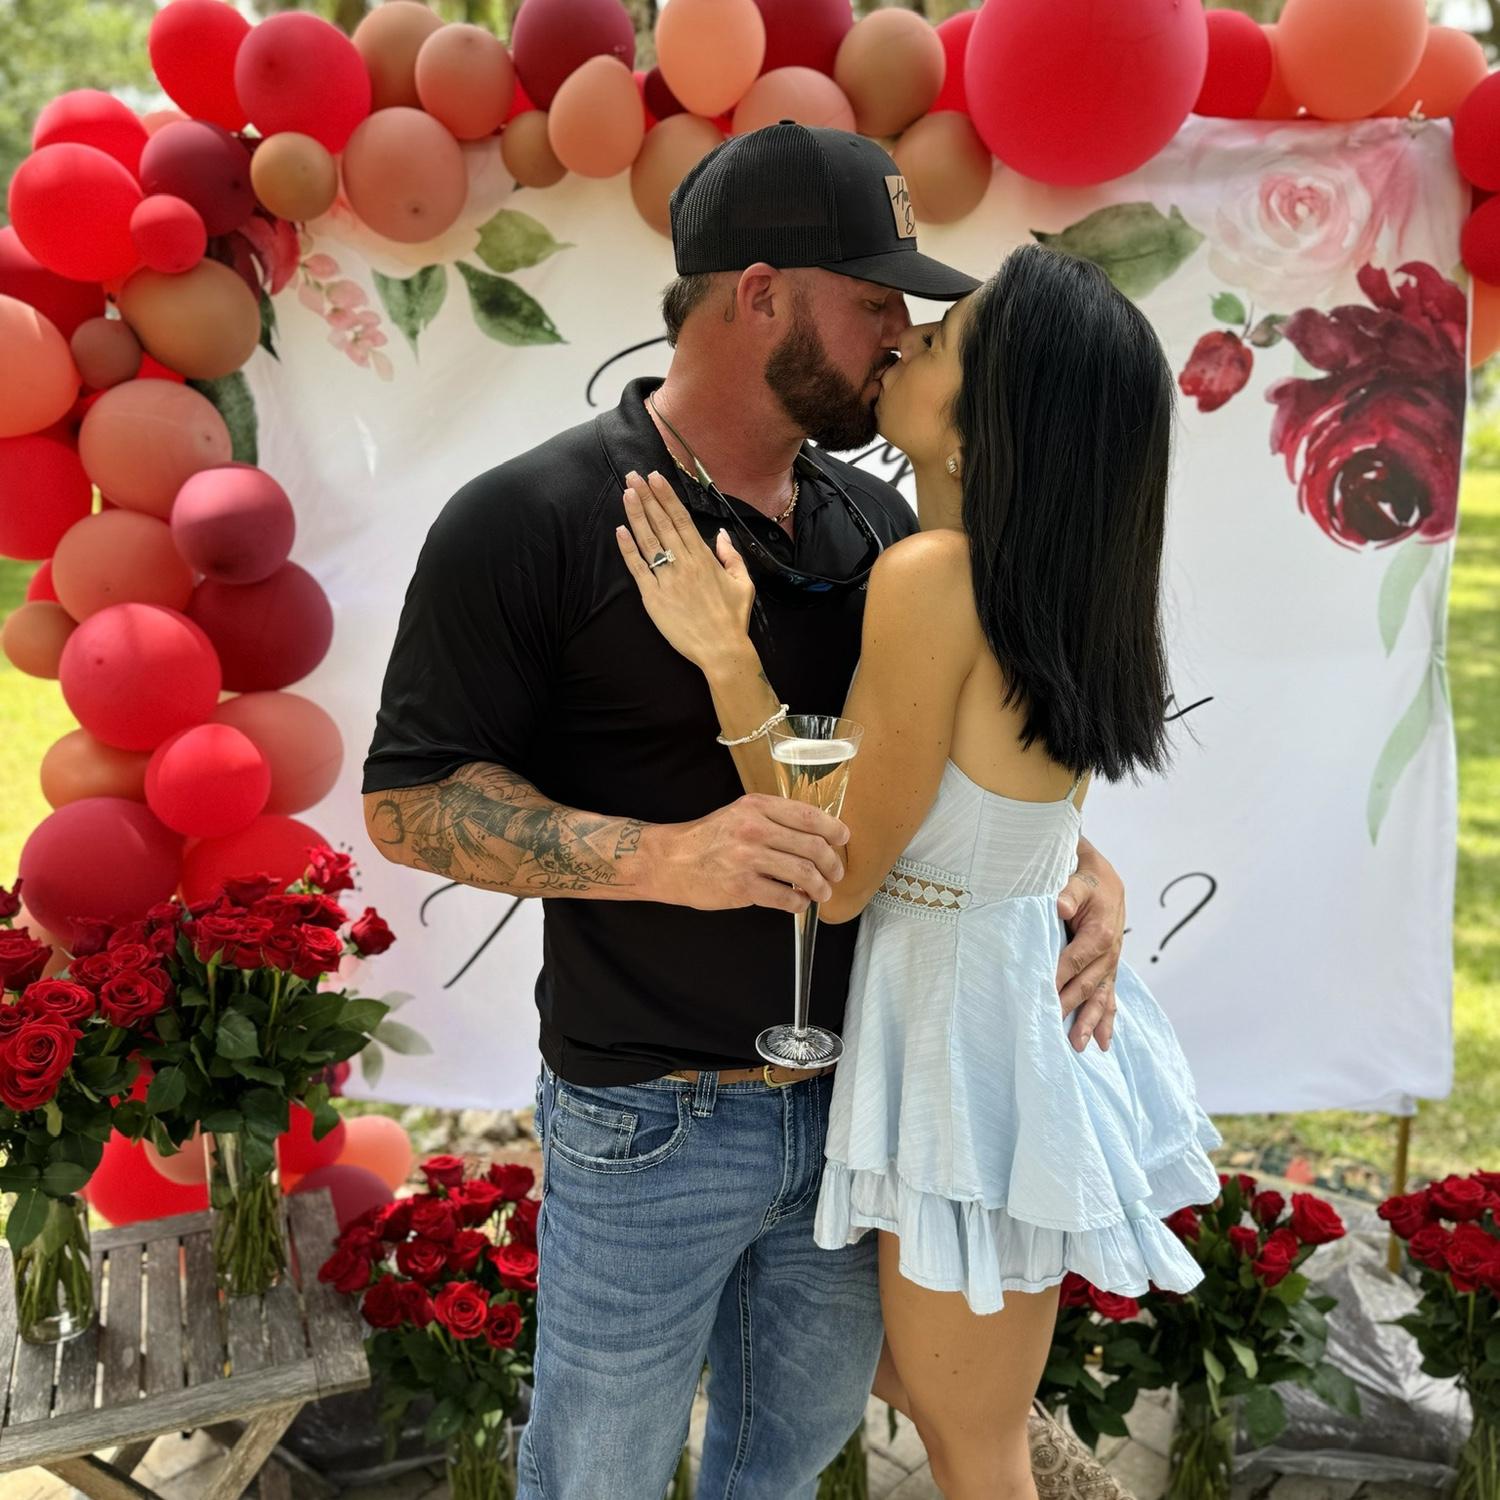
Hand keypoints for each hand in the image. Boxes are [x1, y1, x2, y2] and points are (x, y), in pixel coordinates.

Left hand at [616, 469, 755, 669]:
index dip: (666, 497)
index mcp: (704, 558)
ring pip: (648, 540)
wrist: (721, 649)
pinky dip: (628, 549)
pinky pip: (638, 569)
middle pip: (662, 523)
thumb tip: (721, 535)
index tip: (655, 478)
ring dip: (636, 515)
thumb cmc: (733, 618)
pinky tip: (620, 531)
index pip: (681, 519)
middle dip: (647, 497)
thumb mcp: (743, 583)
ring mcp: (667, 580)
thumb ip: (731, 556)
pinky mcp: (653, 598)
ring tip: (627, 493)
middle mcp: (684, 563)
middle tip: (633, 475)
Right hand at [642, 794, 847, 912]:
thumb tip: (813, 833)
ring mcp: (748, 859)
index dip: (833, 829)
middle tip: (835, 873)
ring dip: (820, 887)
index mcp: (756, 807)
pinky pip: (785, 898)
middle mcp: (754, 829)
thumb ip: (772, 818)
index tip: (842, 839)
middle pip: (812, 846)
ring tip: (821, 892)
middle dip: (832, 864)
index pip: (808, 816)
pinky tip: (798, 903)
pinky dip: (798, 903)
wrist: (669, 860)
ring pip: (803, 873)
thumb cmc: (706, 839)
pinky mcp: (742, 887)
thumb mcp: (738, 814)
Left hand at [1055, 840, 1123, 1051]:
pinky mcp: (1109, 967)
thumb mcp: (1081, 874)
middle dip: (1070, 1008)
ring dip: (1090, 1021)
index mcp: (1100, 931)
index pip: (1074, 960)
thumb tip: (1060, 905)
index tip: (1040, 997)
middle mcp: (1109, 951)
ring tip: (1078, 1047)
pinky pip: (1110, 996)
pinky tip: (1102, 1042)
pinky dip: (1107, 1019)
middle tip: (1052, 1032)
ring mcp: (1111, 962)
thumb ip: (1070, 890)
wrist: (1106, 876)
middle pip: (1086, 985)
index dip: (1057, 979)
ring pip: (1100, 996)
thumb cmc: (1088, 875)